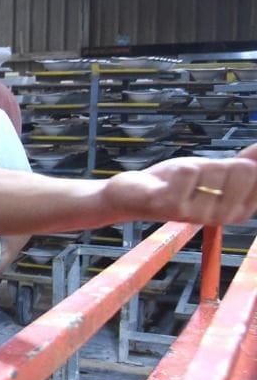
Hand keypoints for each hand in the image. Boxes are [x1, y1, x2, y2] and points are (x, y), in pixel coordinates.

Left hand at [104, 149, 256, 224]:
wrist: (133, 195)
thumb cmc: (176, 184)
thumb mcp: (215, 172)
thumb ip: (243, 164)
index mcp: (239, 211)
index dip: (247, 162)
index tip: (225, 166)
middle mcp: (222, 217)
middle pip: (242, 170)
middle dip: (218, 163)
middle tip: (199, 174)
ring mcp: (198, 215)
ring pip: (213, 169)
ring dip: (195, 166)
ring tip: (182, 180)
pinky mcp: (173, 208)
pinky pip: (188, 172)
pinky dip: (179, 168)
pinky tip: (169, 181)